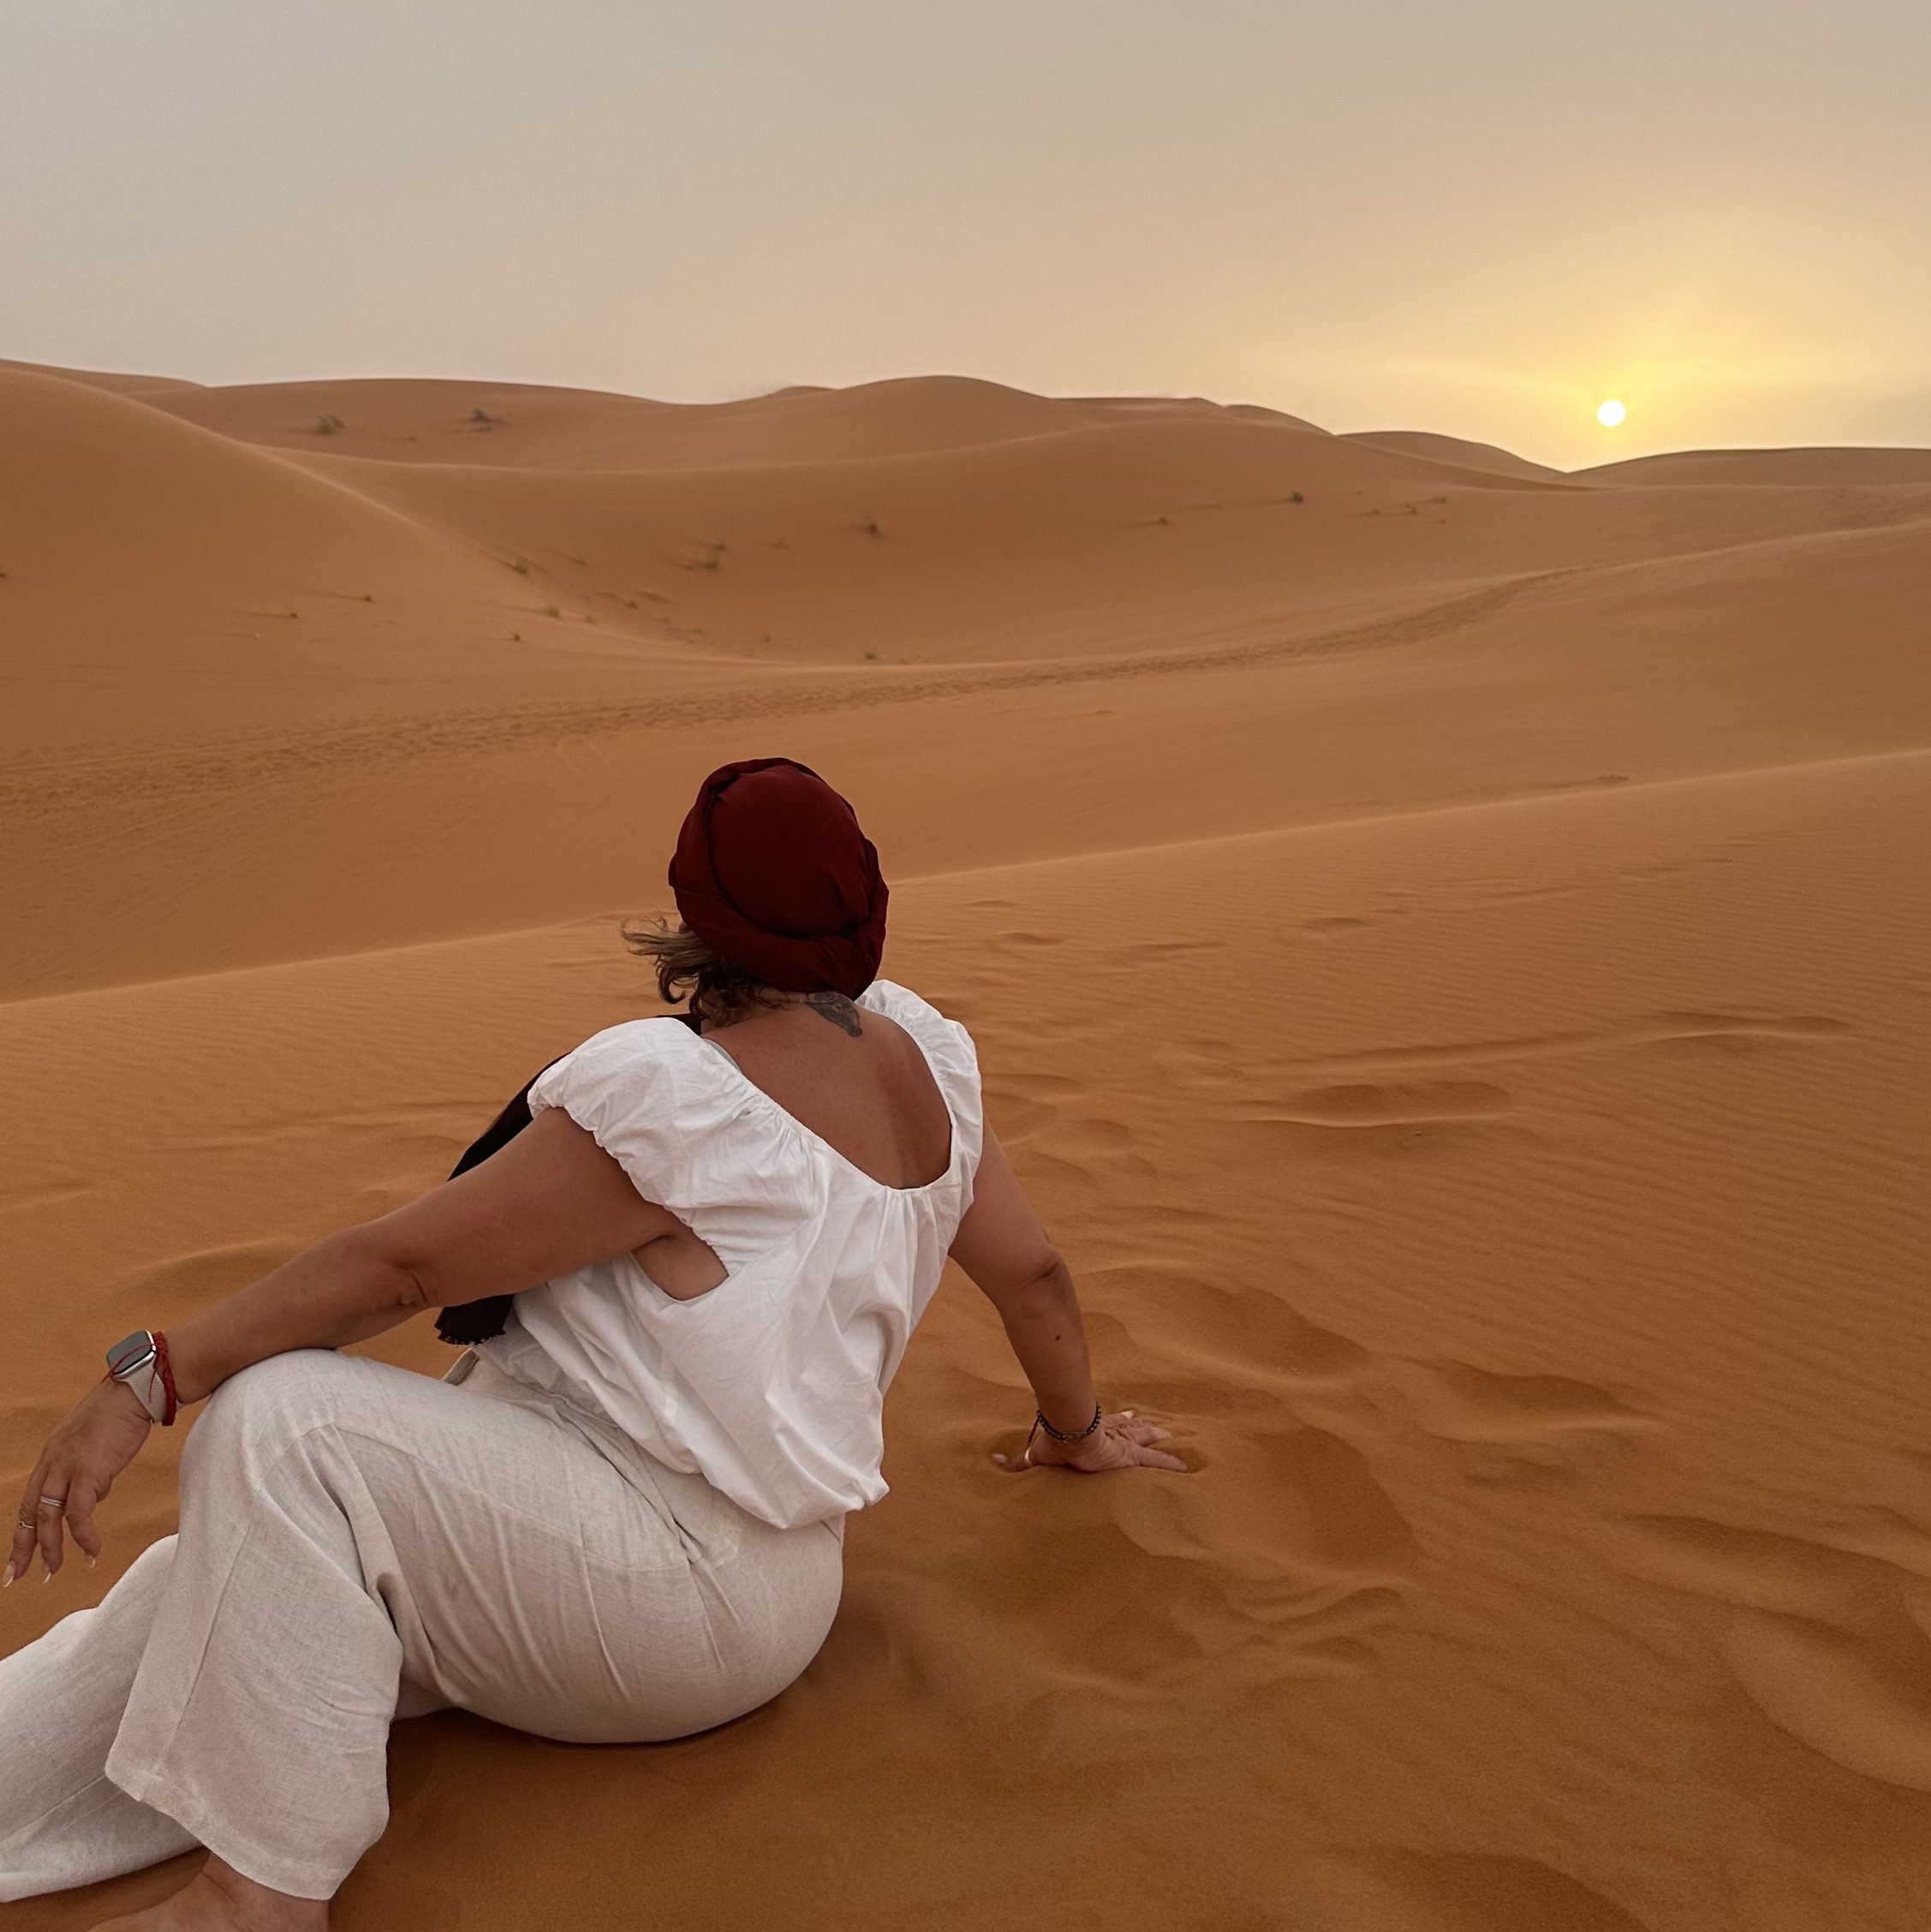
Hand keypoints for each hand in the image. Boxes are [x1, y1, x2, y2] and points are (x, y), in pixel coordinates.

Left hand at [6, 1377, 153, 1584]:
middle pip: (30, 1514)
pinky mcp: (88, 1472)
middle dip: (23, 1548)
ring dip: (51, 1548)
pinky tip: (91, 1552)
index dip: (24, 1531)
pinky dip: (84, 1536)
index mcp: (51, 1457)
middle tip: (17, 1576)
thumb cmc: (120, 1413)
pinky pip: (79, 1513)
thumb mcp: (94, 1443)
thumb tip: (95, 1493)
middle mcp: (52, 1464)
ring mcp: (67, 1468)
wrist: (133, 1393)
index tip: (19, 1557)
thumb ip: (88, 1470)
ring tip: (55, 1570)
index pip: (30, 1502)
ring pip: (49, 1518)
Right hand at [1024, 1408, 1186, 1472]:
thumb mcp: (1036, 1457)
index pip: (1107, 1425)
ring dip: (1156, 1441)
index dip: (1119, 1421)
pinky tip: (1183, 1468)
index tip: (1130, 1416)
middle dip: (1142, 1429)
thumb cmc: (1055, 1447)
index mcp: (1090, 1434)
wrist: (1071, 1440)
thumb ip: (1017, 1465)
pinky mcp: (1131, 1456)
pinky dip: (1167, 1464)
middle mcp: (1109, 1434)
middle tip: (1157, 1428)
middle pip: (1129, 1429)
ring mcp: (1122, 1444)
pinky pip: (1154, 1462)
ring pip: (1144, 1441)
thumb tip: (993, 1462)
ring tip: (1171, 1440)